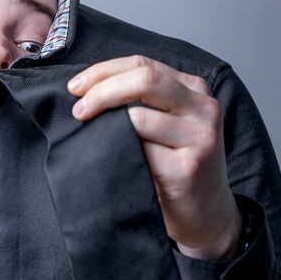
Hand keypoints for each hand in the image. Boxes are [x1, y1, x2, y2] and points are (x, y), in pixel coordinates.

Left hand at [67, 55, 242, 260]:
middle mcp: (203, 107)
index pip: (142, 64)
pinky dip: (121, 153)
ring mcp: (200, 137)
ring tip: (95, 140)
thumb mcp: (165, 124)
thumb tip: (84, 89)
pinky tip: (117, 162)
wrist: (205, 215)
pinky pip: (141, 151)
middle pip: (144, 80)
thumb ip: (140, 101)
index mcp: (193, 88)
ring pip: (138, 117)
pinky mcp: (190, 167)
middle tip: (78, 110)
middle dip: (102, 91)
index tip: (75, 87)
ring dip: (106, 127)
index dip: (103, 71)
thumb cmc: (175, 167)